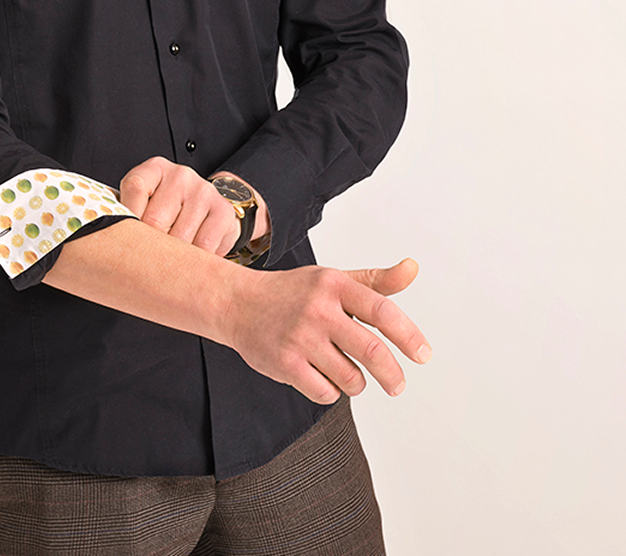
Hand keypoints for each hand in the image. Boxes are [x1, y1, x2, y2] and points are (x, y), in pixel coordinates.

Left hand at [120, 156, 240, 256]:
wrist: (209, 212)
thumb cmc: (167, 212)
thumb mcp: (144, 205)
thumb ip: (127, 215)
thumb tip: (107, 241)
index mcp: (154, 169)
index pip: (135, 187)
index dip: (126, 218)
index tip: (121, 240)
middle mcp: (180, 175)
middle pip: (155, 219)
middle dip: (148, 247)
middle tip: (144, 261)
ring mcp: (203, 191)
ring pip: (179, 236)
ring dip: (172, 258)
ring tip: (167, 263)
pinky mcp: (222, 211)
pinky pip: (204, 246)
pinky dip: (193, 260)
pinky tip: (189, 259)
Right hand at [227, 258, 429, 404]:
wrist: (237, 302)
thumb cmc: (293, 293)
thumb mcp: (333, 280)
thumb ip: (375, 281)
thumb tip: (413, 268)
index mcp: (334, 285)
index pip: (382, 310)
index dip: (409, 335)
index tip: (423, 355)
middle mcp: (318, 309)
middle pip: (372, 352)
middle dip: (393, 375)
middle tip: (398, 385)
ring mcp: (301, 337)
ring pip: (351, 378)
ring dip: (358, 383)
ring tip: (350, 376)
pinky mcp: (286, 363)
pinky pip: (326, 392)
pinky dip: (332, 391)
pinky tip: (322, 377)